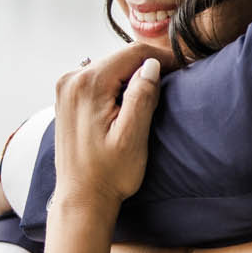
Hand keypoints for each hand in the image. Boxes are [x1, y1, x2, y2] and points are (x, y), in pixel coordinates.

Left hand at [54, 48, 161, 215]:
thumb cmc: (108, 174)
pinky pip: (98, 79)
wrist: (81, 199)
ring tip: (157, 90)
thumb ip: (142, 97)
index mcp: (87, 84)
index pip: (133, 53)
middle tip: (176, 78)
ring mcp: (65, 88)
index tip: (185, 67)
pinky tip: (131, 100)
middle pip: (120, 58)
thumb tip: (152, 65)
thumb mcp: (132, 137)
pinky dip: (117, 84)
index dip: (163, 57)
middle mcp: (71, 79)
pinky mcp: (67, 98)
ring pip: (110, 67)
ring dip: (133, 75)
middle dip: (148, 66)